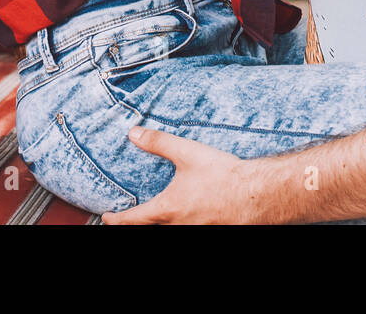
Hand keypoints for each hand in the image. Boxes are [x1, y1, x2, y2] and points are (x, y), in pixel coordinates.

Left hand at [100, 126, 261, 224]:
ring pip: (172, 230)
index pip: (133, 220)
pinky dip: (185, 222)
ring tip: (162, 215)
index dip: (116, 219)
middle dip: (140, 224)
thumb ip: (158, 143)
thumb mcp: (187, 153)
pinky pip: (192, 228)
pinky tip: (192, 213)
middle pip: (151, 229)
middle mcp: (179, 226)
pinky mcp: (213, 231)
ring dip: (163, 224)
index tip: (107, 216)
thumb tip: (133, 134)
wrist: (258, 195)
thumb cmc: (223, 176)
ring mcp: (197, 231)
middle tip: (132, 217)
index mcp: (168, 210)